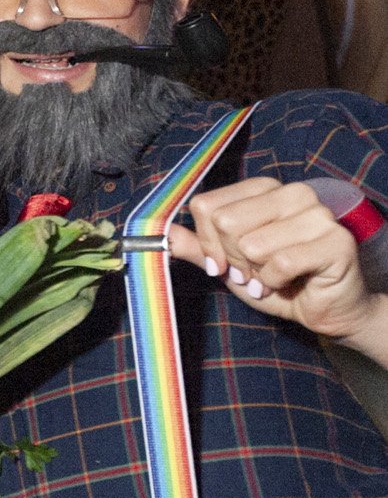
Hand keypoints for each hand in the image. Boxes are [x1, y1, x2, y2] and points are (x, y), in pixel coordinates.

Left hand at [172, 177, 385, 345]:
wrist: (322, 309)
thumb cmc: (275, 281)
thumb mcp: (228, 264)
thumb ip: (197, 246)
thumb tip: (161, 233)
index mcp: (264, 189)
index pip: (207, 206)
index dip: (208, 242)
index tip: (223, 262)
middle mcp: (293, 193)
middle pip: (226, 223)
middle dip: (233, 258)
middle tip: (254, 270)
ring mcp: (317, 214)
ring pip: (252, 244)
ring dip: (257, 272)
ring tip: (274, 276)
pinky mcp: (336, 240)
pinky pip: (281, 263)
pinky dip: (277, 281)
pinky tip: (290, 282)